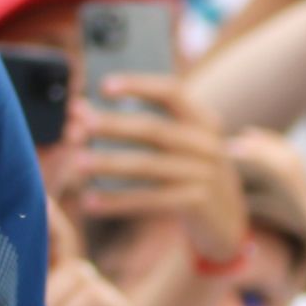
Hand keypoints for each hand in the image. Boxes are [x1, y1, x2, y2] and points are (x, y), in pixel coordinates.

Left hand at [76, 76, 248, 266]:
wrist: (227, 220)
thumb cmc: (190, 174)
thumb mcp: (183, 145)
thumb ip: (145, 127)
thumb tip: (84, 111)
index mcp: (203, 120)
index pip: (172, 92)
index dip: (138, 85)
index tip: (103, 86)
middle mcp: (207, 144)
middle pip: (154, 129)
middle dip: (113, 126)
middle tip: (78, 126)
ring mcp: (204, 174)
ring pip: (148, 166)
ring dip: (108, 164)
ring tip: (77, 163)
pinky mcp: (196, 203)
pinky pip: (149, 200)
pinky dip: (117, 202)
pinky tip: (89, 203)